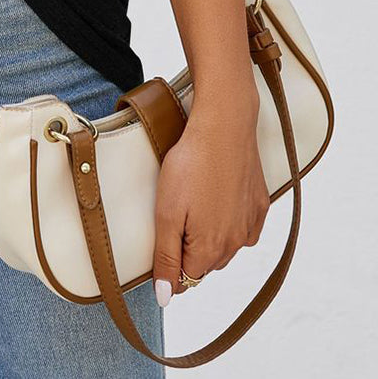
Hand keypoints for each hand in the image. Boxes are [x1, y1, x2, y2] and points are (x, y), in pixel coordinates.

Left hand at [152, 98, 269, 305]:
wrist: (224, 126)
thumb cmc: (190, 165)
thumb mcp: (167, 212)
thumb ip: (166, 258)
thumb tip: (165, 299)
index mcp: (210, 249)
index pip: (187, 277)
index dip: (170, 263)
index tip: (163, 239)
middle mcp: (236, 244)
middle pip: (206, 263)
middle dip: (189, 249)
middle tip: (176, 214)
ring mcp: (251, 224)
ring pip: (226, 246)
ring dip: (210, 236)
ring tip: (195, 202)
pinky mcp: (261, 206)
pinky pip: (243, 227)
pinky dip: (230, 220)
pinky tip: (218, 197)